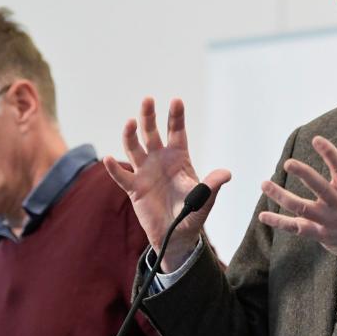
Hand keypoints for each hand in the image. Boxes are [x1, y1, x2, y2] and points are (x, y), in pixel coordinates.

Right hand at [104, 97, 229, 271]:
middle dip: (149, 117)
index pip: (177, 133)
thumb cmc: (192, 214)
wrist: (177, 236)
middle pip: (152, 134)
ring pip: (134, 149)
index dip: (176, 117)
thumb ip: (212, 185)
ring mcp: (145, 172)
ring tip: (129, 123)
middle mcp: (160, 160)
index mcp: (179, 159)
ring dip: (131, 135)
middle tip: (148, 99)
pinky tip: (109, 159)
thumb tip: (227, 174)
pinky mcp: (134, 188)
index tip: (176, 100)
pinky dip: (114, 169)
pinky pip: (122, 177)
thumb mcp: (205, 199)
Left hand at [258, 135, 336, 269]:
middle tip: (288, 163)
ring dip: (282, 196)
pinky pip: (297, 228)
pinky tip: (263, 216)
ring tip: (265, 184)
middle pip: (319, 187)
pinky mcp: (322, 234)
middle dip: (304, 174)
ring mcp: (329, 220)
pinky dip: (280, 222)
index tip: (316, 139)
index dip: (329, 153)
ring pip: (302, 207)